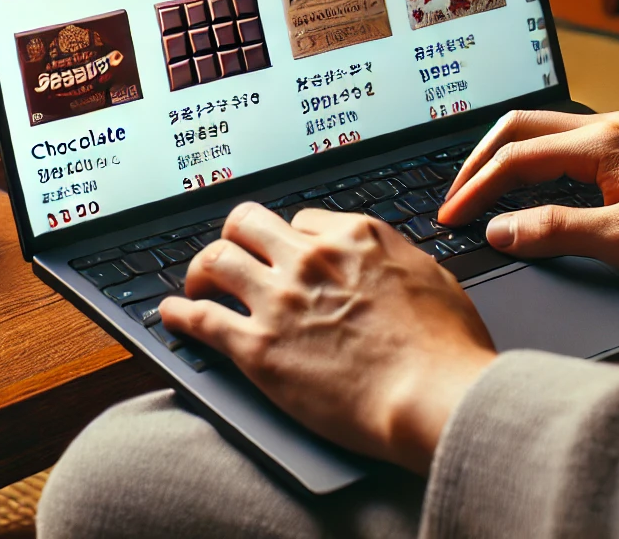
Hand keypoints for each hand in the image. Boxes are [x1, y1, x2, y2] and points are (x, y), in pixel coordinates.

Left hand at [159, 202, 495, 473]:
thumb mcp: (433, 280)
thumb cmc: (448, 351)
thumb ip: (398, 262)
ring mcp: (280, 300)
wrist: (434, 397)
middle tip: (232, 258)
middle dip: (236, 239)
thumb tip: (386, 262)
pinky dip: (178, 313)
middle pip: (248, 224)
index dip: (291, 240)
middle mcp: (310, 258)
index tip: (285, 256)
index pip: (302, 221)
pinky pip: (200, 318)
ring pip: (216, 260)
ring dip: (201, 272)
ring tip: (197, 286)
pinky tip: (170, 315)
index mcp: (355, 237)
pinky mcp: (258, 347)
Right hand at [439, 110, 618, 285]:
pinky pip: (570, 145)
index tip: (451, 219)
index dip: (474, 190)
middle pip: (519, 129)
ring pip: (545, 134)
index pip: (514, 158)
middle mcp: (610, 128)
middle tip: (453, 199)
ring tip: (482, 193)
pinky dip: (537, 163)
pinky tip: (536, 189)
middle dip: (477, 162)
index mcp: (601, 144)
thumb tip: (500, 229)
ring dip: (507, 159)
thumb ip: (556, 232)